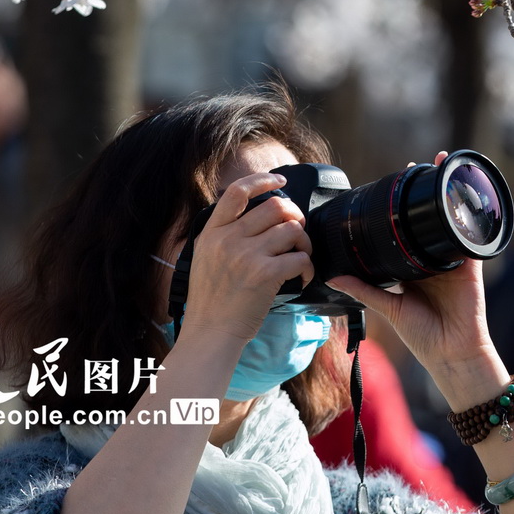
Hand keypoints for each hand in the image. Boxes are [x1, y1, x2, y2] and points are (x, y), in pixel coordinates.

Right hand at [181, 172, 313, 341]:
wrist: (209, 334)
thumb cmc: (211, 301)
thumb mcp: (205, 257)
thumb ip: (224, 235)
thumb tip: (256, 216)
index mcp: (212, 232)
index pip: (237, 192)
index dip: (262, 180)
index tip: (280, 180)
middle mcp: (228, 239)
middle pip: (276, 206)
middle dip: (295, 215)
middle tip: (297, 231)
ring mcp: (246, 255)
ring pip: (292, 229)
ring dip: (305, 243)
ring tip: (300, 257)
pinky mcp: (265, 274)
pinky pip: (300, 258)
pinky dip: (307, 267)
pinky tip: (301, 277)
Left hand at [326, 152, 509, 406]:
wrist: (452, 353)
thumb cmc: (423, 335)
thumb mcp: (388, 307)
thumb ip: (363, 290)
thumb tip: (333, 275)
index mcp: (413, 268)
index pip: (404, 232)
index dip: (399, 210)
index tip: (391, 185)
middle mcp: (432, 260)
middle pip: (427, 220)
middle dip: (424, 194)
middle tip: (415, 167)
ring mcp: (452, 259)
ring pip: (448, 220)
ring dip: (446, 194)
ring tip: (441, 166)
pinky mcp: (469, 264)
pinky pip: (469, 235)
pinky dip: (467, 215)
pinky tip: (462, 194)